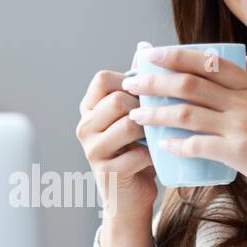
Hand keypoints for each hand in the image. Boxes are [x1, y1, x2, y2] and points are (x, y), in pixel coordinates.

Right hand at [75, 41, 157, 221]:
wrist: (130, 199)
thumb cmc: (136, 152)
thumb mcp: (134, 115)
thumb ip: (137, 86)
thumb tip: (144, 47)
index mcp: (88, 109)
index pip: (103, 78)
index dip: (130, 80)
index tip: (149, 92)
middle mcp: (84, 127)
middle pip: (116, 99)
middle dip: (145, 106)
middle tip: (161, 115)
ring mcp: (92, 150)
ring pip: (127, 124)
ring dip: (151, 129)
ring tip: (162, 134)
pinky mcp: (106, 172)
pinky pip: (136, 154)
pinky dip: (153, 154)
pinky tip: (160, 155)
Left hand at [120, 46, 246, 231]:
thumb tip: (245, 57)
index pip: (209, 62)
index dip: (176, 55)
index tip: (151, 53)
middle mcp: (245, 101)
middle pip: (190, 84)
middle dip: (155, 82)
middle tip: (131, 84)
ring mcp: (241, 126)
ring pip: (187, 113)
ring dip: (156, 114)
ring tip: (136, 116)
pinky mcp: (239, 153)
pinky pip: (199, 145)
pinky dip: (177, 145)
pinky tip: (163, 146)